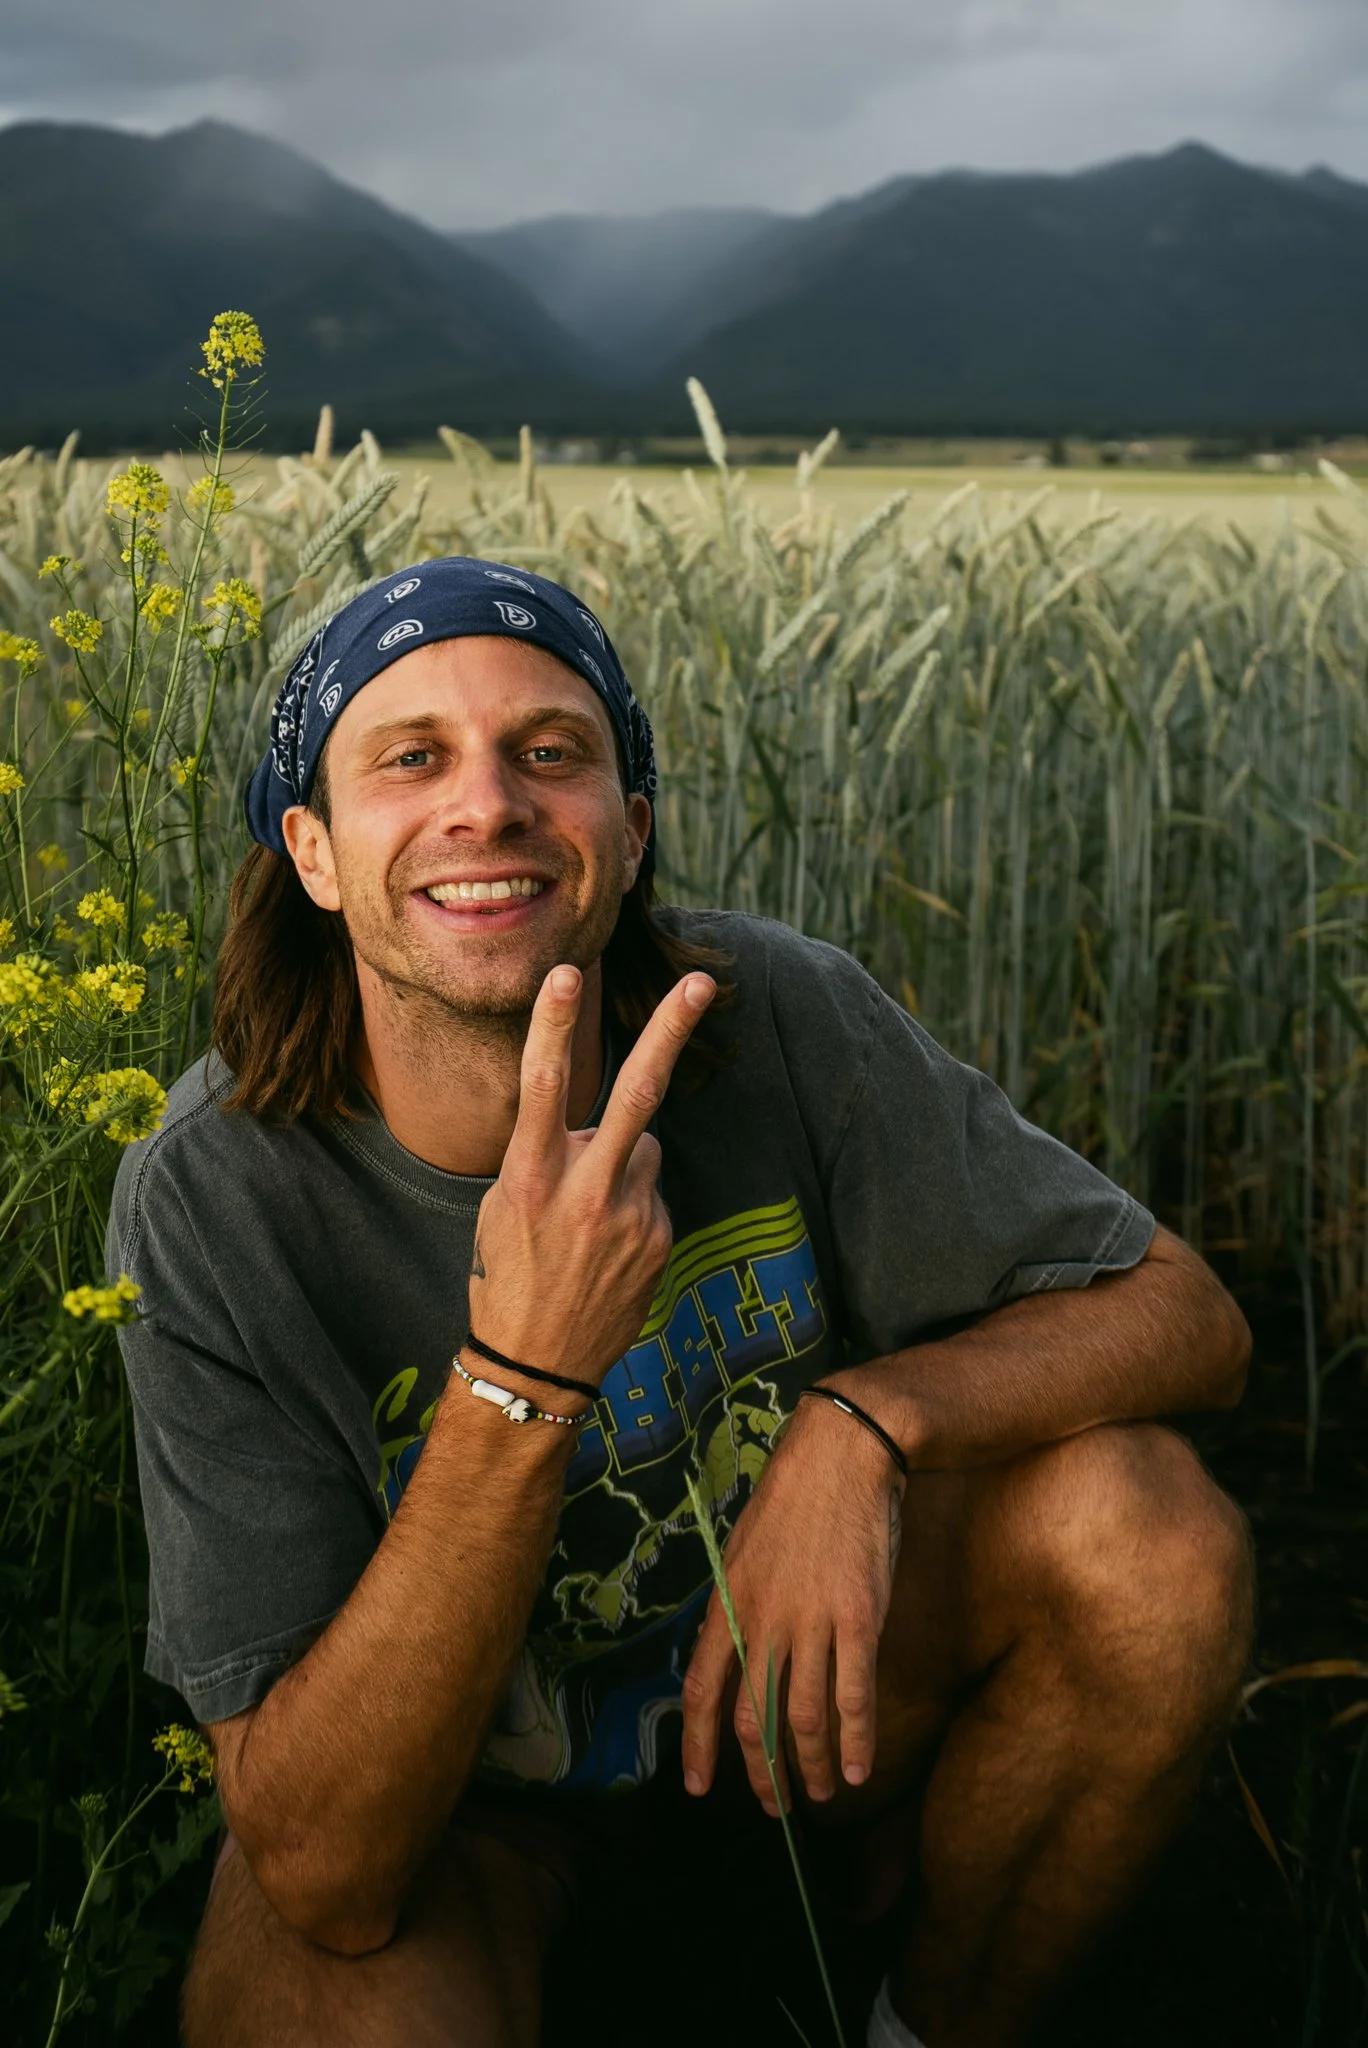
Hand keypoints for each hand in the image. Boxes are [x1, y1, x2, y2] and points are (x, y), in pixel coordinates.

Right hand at [466, 963, 714, 1388]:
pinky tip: (605, 1249)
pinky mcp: (659, 1239)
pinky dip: (633, 1206)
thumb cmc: (506, 1276)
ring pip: (642, 1147)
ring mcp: (629, 1216)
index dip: (554, 1025)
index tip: (566, 974)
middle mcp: (584, 1190)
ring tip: (586, 1219)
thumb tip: (597, 1129)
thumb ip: (549, 1158)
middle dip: (669, 1031)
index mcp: (530, 1176)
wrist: (537, 1364)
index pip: (542, 1085)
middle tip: (699, 984)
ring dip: (621, 1163)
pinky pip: (651, 1193)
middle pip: (636, 1093)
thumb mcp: (502, 1208)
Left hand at [680, 1394, 903, 1812]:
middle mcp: (763, 1618)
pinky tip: (860, 1768)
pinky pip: (854, 1695)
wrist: (845, 1453)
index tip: (699, 1786)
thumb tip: (738, 1653)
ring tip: (821, 1794)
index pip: (701, 1688)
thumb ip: (741, 1604)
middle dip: (760, 1772)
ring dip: (811, 1766)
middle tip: (772, 1807)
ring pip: (803, 1716)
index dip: (698, 1744)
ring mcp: (811, 1620)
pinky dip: (857, 1740)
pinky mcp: (859, 1618)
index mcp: (727, 1600)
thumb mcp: (746, 1548)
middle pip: (752, 1716)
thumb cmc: (796, 1497)